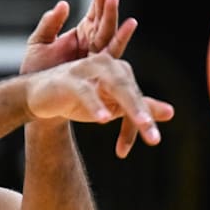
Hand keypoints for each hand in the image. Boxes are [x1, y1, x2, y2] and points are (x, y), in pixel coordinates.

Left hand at [20, 0, 136, 73]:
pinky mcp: (99, 69)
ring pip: (110, 33)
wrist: (34, 98)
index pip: (93, 11)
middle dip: (106, 3)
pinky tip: (129, 24)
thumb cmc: (36, 72)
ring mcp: (97, 56)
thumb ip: (49, 24)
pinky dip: (121, 38)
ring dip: (113, 16)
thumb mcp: (37, 43)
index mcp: (81, 34)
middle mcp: (93, 43)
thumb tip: (63, 4)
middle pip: (104, 20)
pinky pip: (112, 52)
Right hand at [26, 53, 173, 157]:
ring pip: (114, 87)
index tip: (148, 143)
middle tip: (155, 137)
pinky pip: (85, 92)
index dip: (142, 123)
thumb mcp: (112, 104)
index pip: (136, 98)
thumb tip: (171, 113)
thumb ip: (140, 106)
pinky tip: (104, 119)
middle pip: (130, 90)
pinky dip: (95, 104)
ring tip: (143, 123)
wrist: (38, 96)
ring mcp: (86, 71)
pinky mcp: (68, 80)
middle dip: (144, 114)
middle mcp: (106, 66)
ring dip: (129, 106)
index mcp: (118, 71)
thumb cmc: (77, 99)